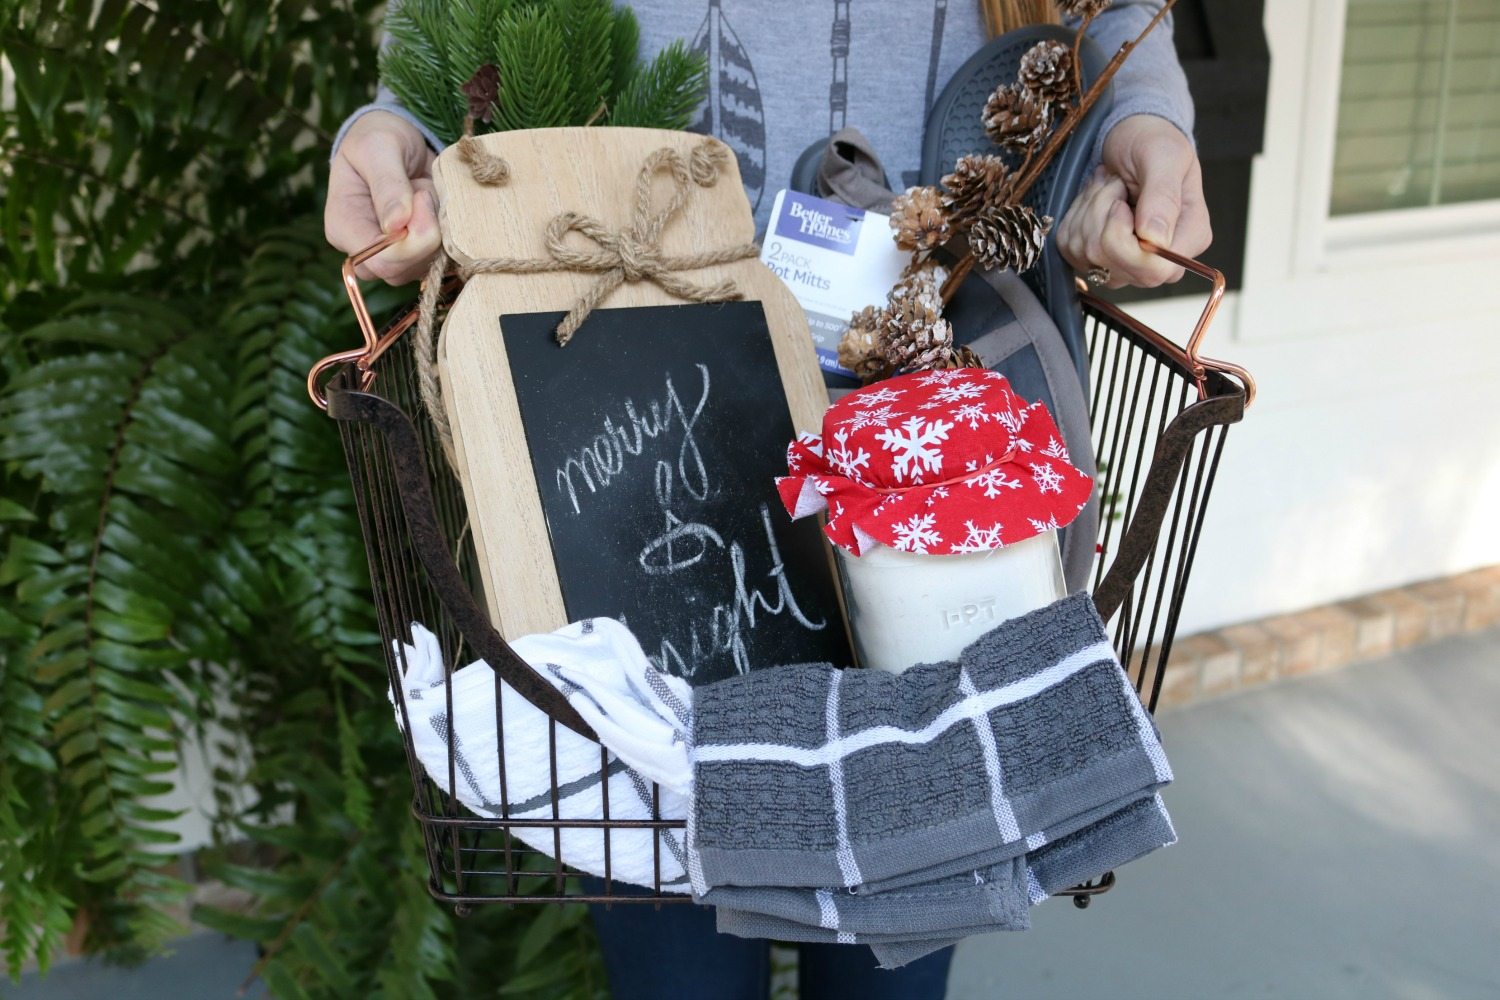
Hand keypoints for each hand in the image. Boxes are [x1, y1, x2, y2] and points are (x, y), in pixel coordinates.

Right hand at [324, 111, 442, 284]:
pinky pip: (442, 259)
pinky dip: (449, 235)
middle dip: (426, 234)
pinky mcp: (418, 255)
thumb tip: (395, 225)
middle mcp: (365, 251)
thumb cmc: (378, 138)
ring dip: (439, 231)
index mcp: (343, 228)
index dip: (410, 239)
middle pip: (402, 270)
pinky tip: (438, 207)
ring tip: (427, 192)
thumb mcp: (378, 148)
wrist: (398, 140)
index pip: (378, 260)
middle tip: (426, 191)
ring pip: (425, 266)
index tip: (421, 196)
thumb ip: (388, 185)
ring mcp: (393, 256)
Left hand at [1056, 114, 1210, 288]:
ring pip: (1087, 255)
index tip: (1121, 203)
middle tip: (1114, 185)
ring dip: (1088, 210)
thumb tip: (1155, 239)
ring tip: (1108, 186)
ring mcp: (1127, 263)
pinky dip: (1075, 215)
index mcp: (1190, 238)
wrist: (1131, 138)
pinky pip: (1070, 248)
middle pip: (1114, 265)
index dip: (1123, 239)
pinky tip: (1095, 198)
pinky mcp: (1097, 258)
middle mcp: (1160, 259)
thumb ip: (1163, 196)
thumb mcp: (1163, 155)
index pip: (1153, 271)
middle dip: (1101, 217)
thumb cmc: (1153, 142)